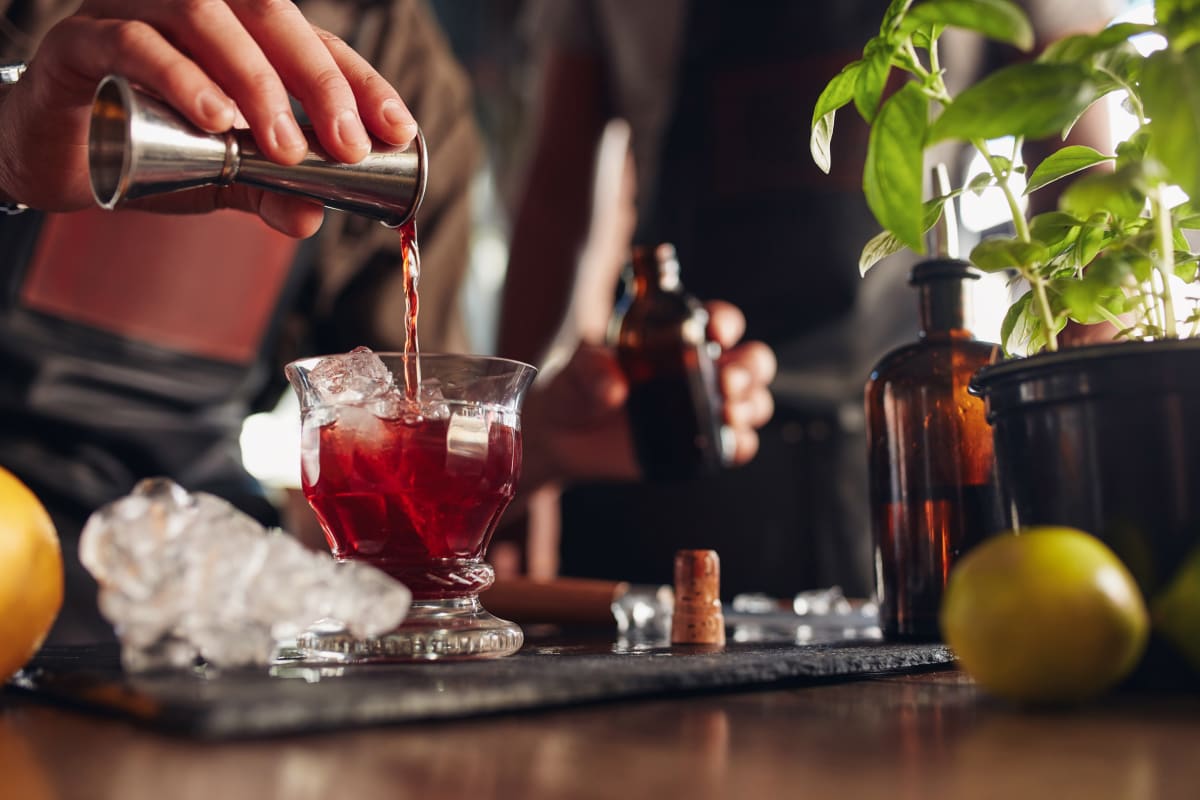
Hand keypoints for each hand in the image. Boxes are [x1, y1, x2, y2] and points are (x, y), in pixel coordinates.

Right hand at [0, 0, 417, 235]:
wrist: (53, 154)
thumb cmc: (144, 148)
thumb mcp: (221, 176)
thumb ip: (268, 191)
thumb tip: (313, 219)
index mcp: (238, 32)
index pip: (312, 40)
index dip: (360, 81)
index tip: (397, 130)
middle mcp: (192, 9)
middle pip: (268, 14)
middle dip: (318, 80)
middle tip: (347, 145)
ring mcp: (132, 13)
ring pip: (204, 16)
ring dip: (254, 80)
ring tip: (282, 146)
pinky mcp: (80, 41)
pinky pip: (131, 41)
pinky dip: (179, 76)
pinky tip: (213, 121)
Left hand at [519, 301, 775, 491]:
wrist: (561, 435)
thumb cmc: (574, 387)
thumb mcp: (574, 369)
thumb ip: (590, 369)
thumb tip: (613, 388)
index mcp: (677, 338)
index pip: (719, 322)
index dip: (725, 322)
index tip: (715, 329)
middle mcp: (699, 371)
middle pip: (751, 361)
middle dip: (749, 368)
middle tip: (726, 380)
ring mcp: (703, 410)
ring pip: (753, 402)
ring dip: (750, 405)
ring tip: (727, 411)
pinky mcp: (699, 447)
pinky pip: (736, 446)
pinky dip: (740, 444)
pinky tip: (727, 443)